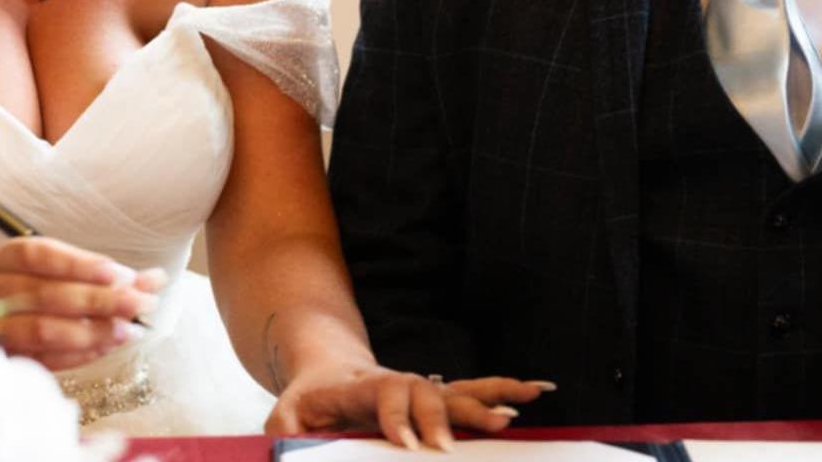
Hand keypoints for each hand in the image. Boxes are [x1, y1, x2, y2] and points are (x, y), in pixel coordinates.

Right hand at [0, 236, 164, 372]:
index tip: (118, 273)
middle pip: (45, 294)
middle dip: (99, 299)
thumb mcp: (56, 273)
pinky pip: (42, 359)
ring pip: (41, 329)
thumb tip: (152, 280)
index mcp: (1, 260)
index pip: (37, 255)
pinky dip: (79, 354)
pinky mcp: (0, 361)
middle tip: (141, 303)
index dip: (78, 264)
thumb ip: (99, 275)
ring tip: (128, 330)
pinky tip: (107, 346)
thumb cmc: (26, 292)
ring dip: (91, 330)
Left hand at [266, 364, 551, 449]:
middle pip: (429, 392)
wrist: (325, 371)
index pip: (388, 394)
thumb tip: (284, 451)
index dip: (399, 417)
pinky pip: (473, 394)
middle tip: (451, 448)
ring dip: (489, 399)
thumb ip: (286, 433)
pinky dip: (503, 392)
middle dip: (443, 418)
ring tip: (519, 410)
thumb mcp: (286, 417)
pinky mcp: (436, 399)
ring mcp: (422, 389)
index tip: (410, 445)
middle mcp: (400, 383)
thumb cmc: (307, 402)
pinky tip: (537, 392)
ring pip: (459, 390)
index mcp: (364, 387)